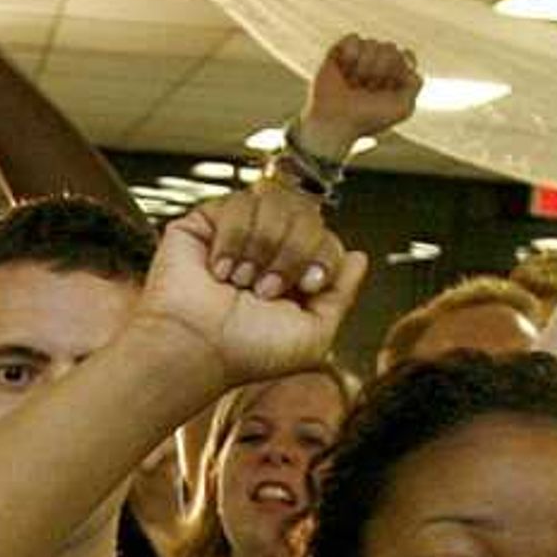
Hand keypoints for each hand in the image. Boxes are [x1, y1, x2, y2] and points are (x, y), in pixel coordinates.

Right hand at [138, 183, 363, 388]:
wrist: (196, 348)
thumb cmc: (245, 352)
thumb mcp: (313, 336)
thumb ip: (341, 295)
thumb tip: (359, 257)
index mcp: (294, 273)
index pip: (328, 237)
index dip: (322, 257)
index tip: (306, 286)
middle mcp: (269, 249)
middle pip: (308, 215)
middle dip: (292, 254)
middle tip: (265, 290)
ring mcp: (239, 232)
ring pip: (276, 203)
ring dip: (261, 249)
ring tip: (240, 282)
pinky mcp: (207, 221)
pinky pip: (240, 203)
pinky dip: (233, 240)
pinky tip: (219, 269)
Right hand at [300, 34, 419, 153]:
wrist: (337, 122)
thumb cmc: (368, 119)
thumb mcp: (403, 108)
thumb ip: (416, 85)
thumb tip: (411, 65)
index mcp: (394, 75)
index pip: (406, 56)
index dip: (398, 70)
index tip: (388, 88)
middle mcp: (378, 64)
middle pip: (390, 48)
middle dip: (380, 71)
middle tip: (367, 90)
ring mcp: (359, 57)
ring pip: (372, 43)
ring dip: (363, 67)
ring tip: (353, 84)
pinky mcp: (340, 51)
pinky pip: (354, 38)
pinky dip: (350, 56)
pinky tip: (343, 71)